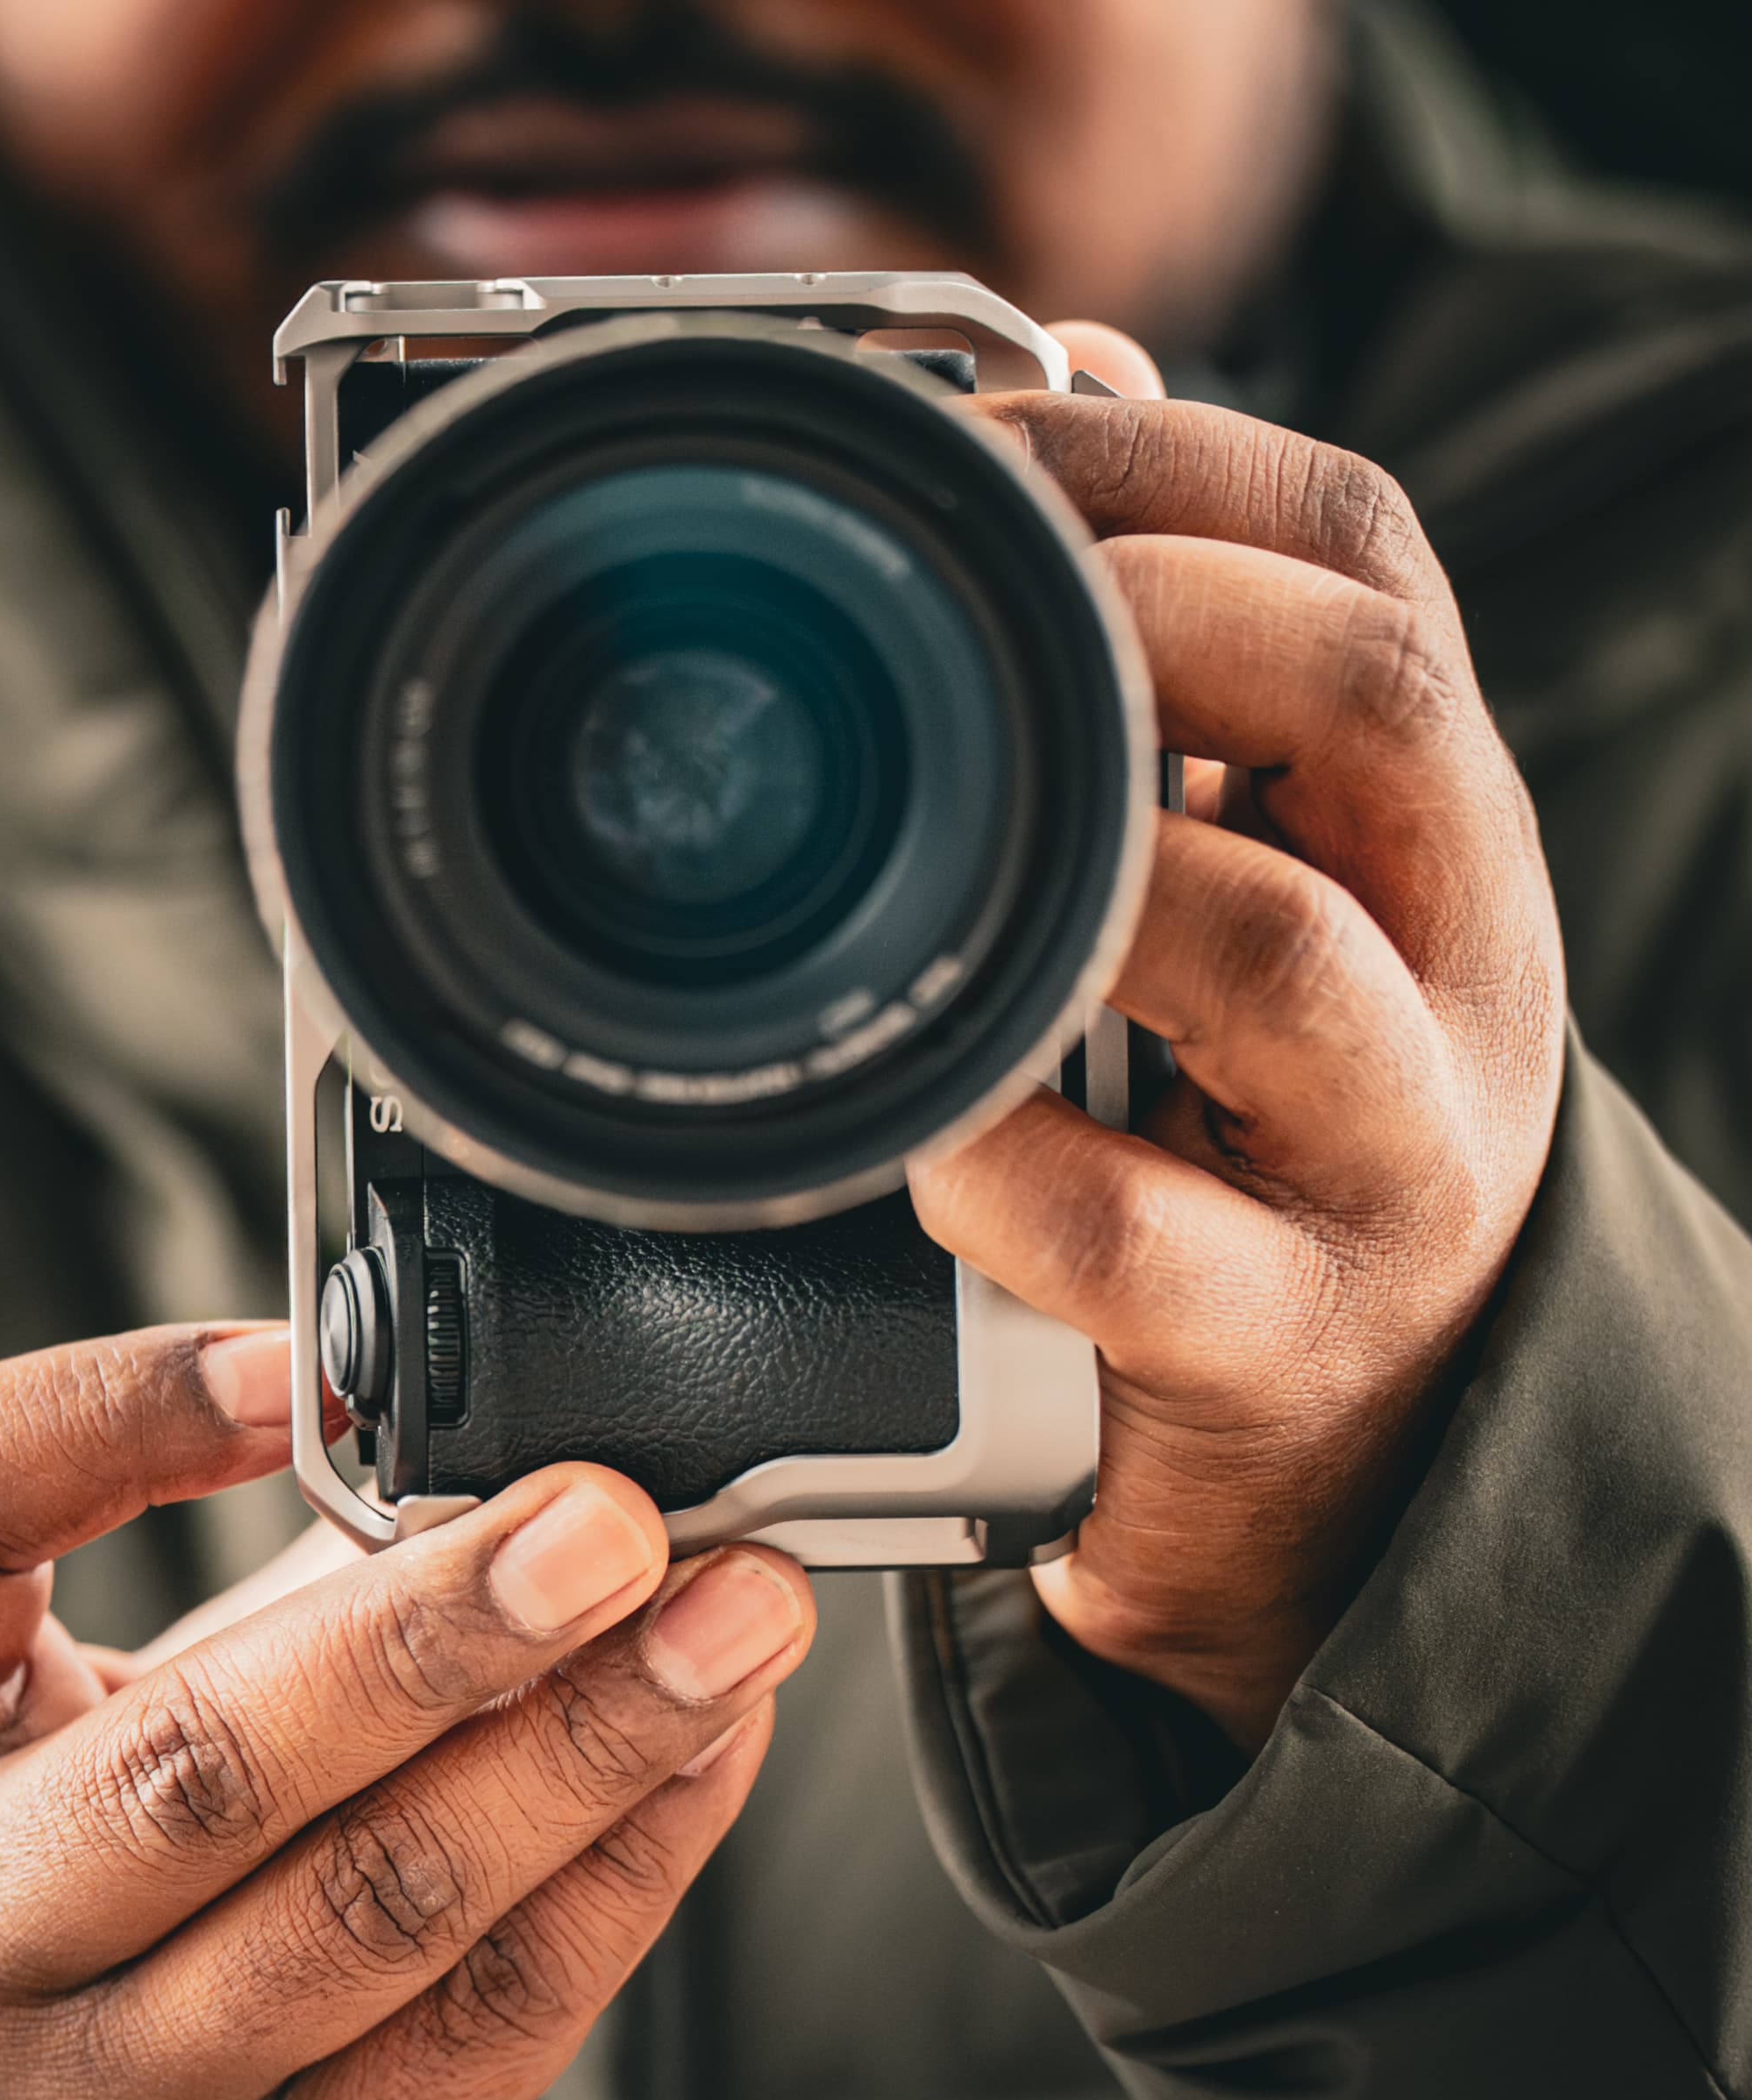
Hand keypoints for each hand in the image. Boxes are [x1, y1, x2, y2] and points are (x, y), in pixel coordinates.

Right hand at [0, 1324, 811, 2099]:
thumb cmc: (148, 1878)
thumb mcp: (126, 1703)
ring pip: (384, 1899)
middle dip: (432, 1632)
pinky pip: (506, 2000)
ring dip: (592, 1739)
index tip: (301, 1368)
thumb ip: (296, 1557)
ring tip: (735, 1614)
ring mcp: (130, 2094)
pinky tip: (719, 1739)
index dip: (107, 1408)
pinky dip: (638, 1849)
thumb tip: (528, 1447)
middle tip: (607, 1523)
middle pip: (199, 1761)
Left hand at [909, 333, 1563, 1751]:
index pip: (1365, 560)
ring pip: (1279, 954)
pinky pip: (1130, 1234)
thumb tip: (1081, 391)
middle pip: (1375, 704)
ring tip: (947, 859)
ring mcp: (1385, 1156)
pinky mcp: (1280, 1336)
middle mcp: (1450, 969)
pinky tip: (918, 1133)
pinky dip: (998, 1161)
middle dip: (1154, 618)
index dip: (1168, 471)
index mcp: (1428, 832)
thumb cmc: (1282, 1135)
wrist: (1376, 1440)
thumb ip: (1187, 675)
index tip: (983, 444)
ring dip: (1090, 874)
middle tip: (975, 621)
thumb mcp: (1274, 881)